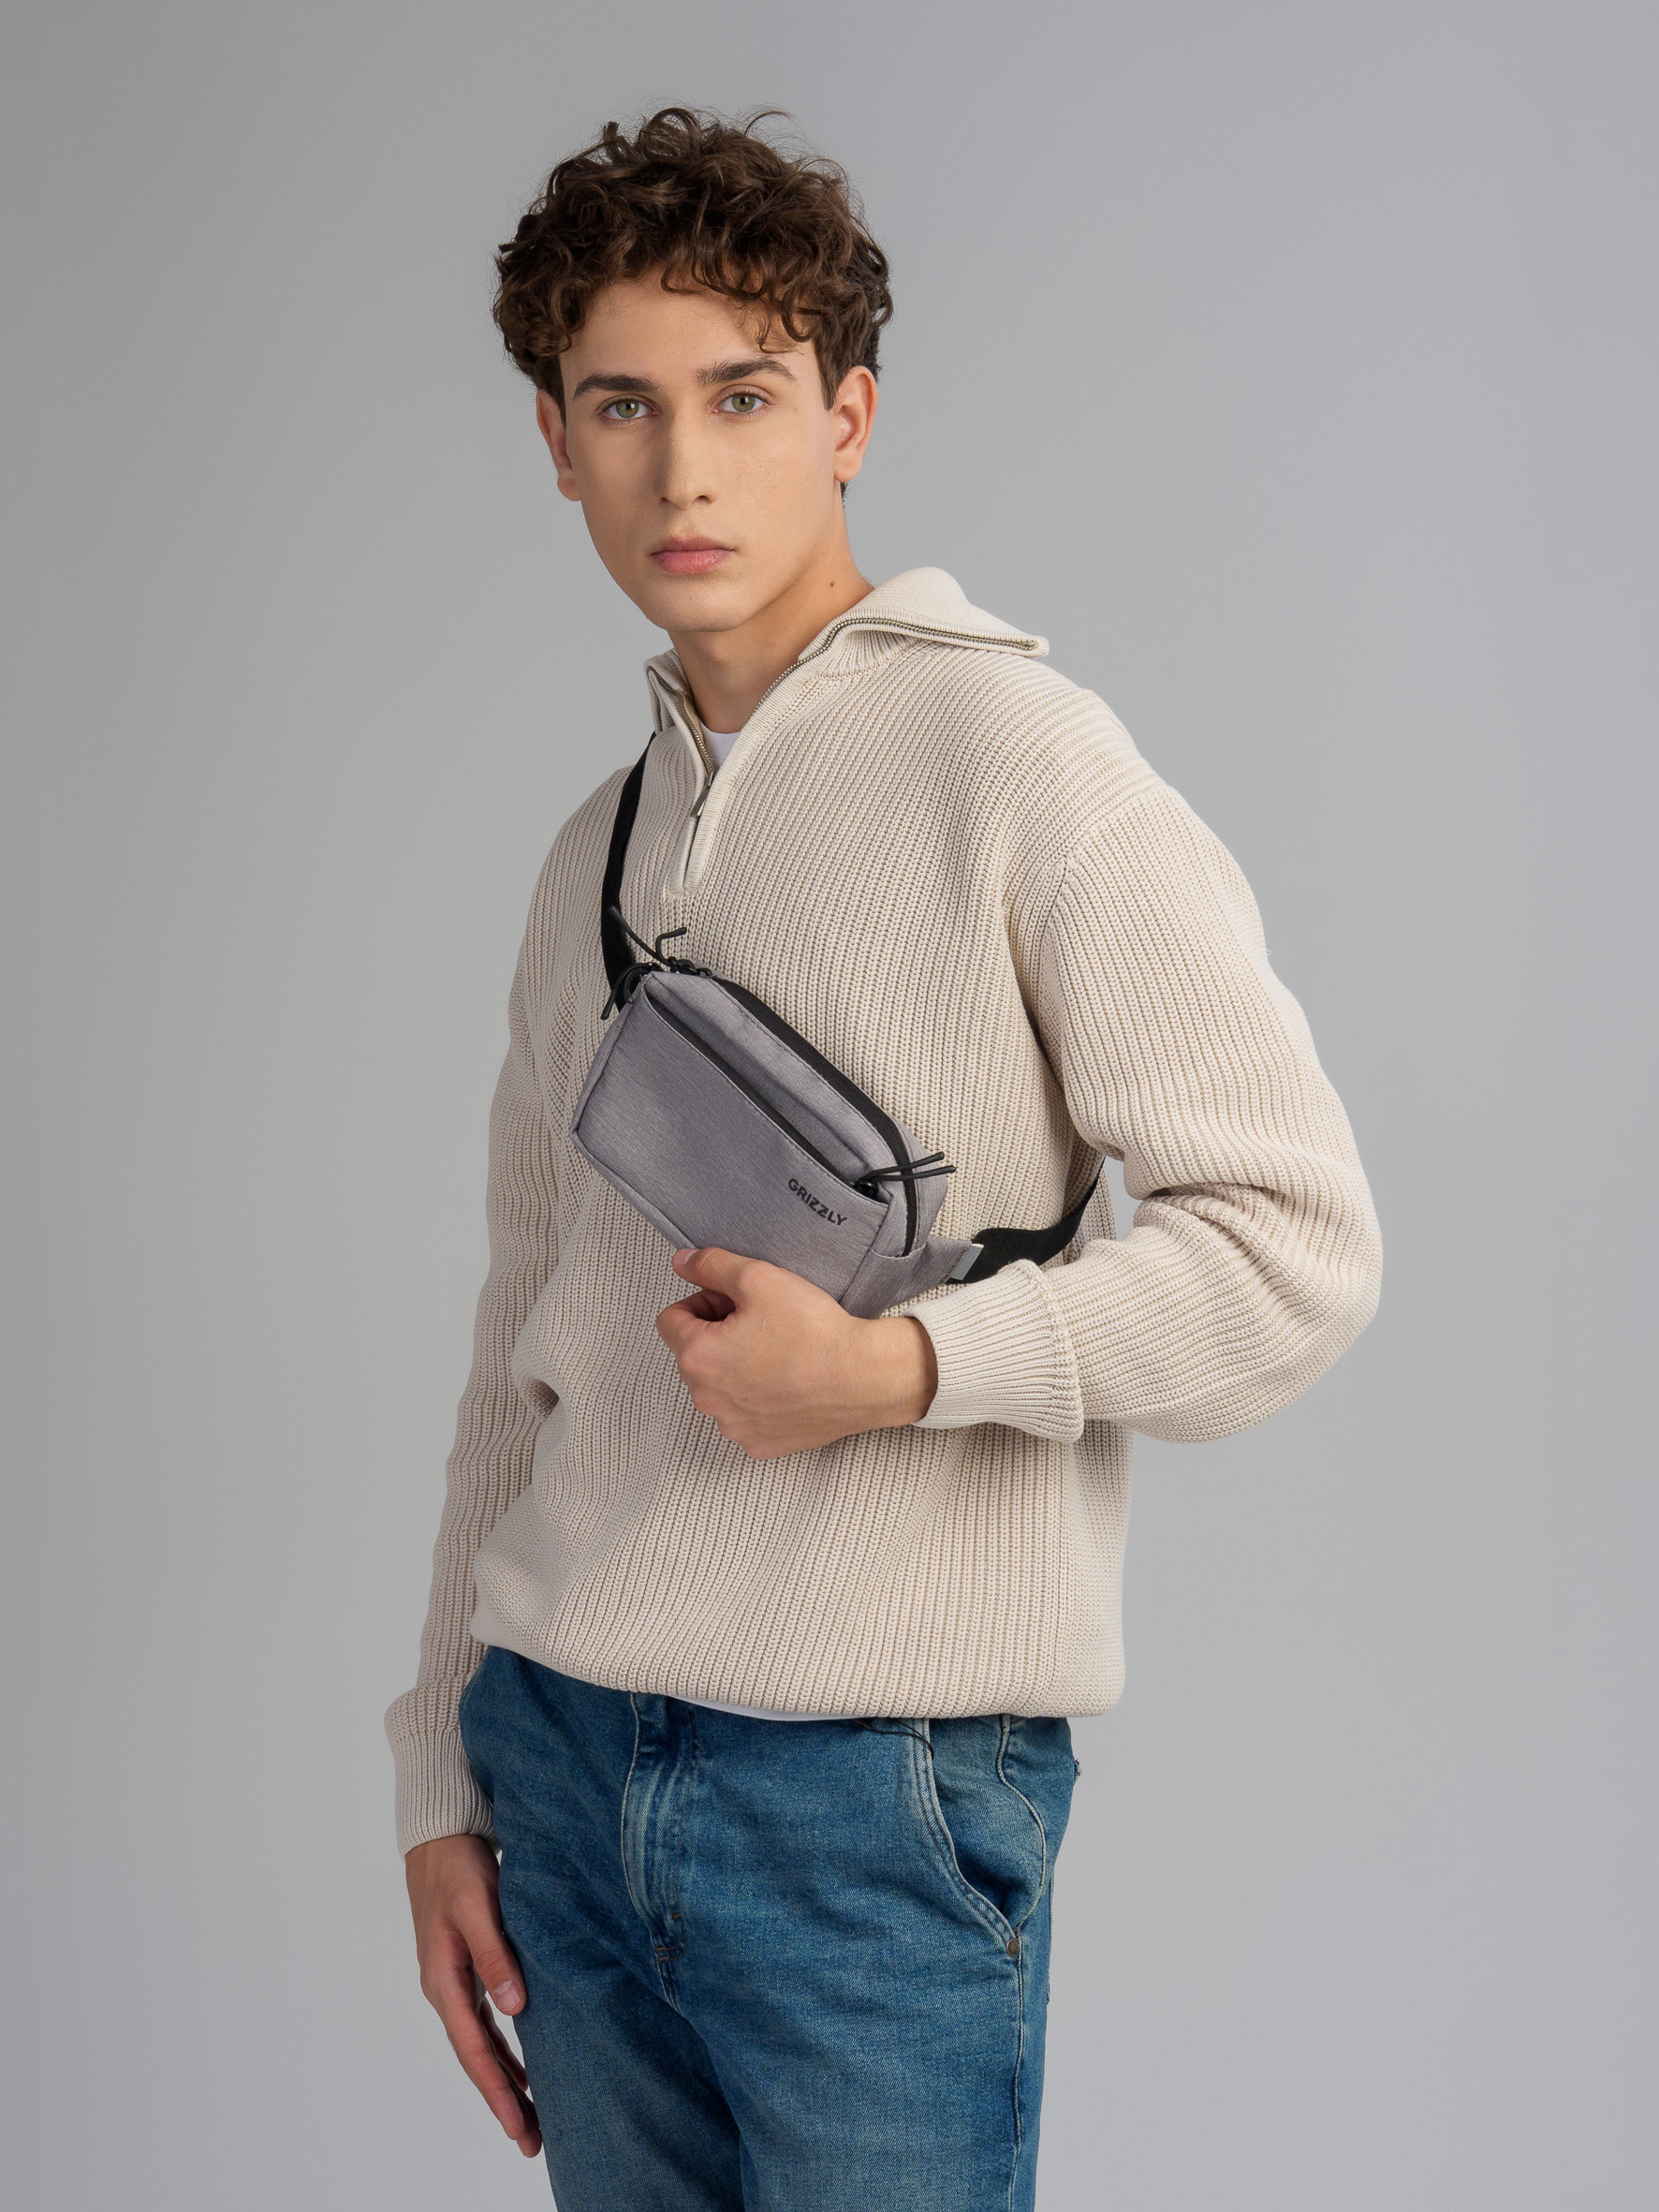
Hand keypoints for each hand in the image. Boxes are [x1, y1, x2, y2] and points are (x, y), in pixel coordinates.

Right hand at [405, 1834, 540, 2159]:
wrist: (439, 1836)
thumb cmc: (458, 1866)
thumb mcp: (478, 1906)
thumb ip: (495, 1954)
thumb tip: (516, 2009)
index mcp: (444, 1980)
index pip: (474, 2050)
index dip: (497, 2091)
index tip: (518, 2125)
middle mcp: (446, 1989)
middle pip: (476, 2058)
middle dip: (503, 2101)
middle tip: (531, 2141)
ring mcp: (456, 1981)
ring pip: (482, 2045)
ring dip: (504, 2081)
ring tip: (531, 2119)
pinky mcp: (468, 1969)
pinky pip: (486, 2024)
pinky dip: (504, 2050)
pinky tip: (524, 2068)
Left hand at [656, 1247, 938, 1458]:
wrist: (862, 1377)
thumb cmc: (813, 1331)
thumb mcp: (758, 1277)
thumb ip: (711, 1265)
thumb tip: (682, 1262)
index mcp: (696, 1357)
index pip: (670, 1320)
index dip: (701, 1301)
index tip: (732, 1301)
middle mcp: (706, 1399)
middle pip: (693, 1355)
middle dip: (717, 1335)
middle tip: (760, 1322)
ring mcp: (732, 1426)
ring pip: (718, 1388)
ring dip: (735, 1369)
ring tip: (777, 1353)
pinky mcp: (760, 1443)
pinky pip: (745, 1416)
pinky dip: (758, 1400)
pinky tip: (786, 1382)